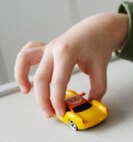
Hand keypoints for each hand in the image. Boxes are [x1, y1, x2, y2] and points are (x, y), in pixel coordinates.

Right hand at [14, 13, 128, 116]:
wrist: (98, 28)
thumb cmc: (98, 44)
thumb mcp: (102, 67)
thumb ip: (98, 88)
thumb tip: (90, 104)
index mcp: (67, 52)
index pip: (58, 82)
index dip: (57, 100)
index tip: (61, 112)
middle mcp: (53, 49)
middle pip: (41, 78)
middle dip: (43, 99)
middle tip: (50, 113)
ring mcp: (47, 47)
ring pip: (25, 61)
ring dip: (22, 78)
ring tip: (26, 92)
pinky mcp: (45, 48)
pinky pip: (27, 54)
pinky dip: (22, 65)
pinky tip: (26, 79)